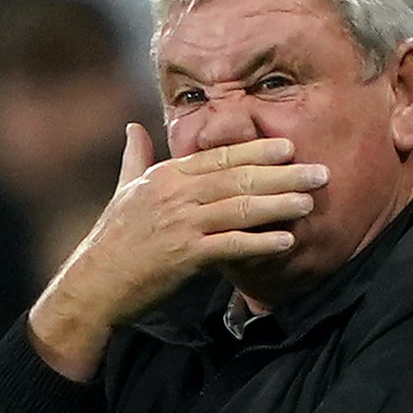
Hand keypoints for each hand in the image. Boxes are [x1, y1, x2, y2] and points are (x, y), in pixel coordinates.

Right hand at [28, 125, 325, 381]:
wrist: (93, 285)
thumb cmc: (110, 242)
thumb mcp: (122, 191)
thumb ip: (135, 158)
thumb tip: (132, 127)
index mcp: (166, 175)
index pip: (220, 157)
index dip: (257, 151)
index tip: (288, 147)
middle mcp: (176, 194)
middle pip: (238, 178)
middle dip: (283, 174)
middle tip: (319, 172)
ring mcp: (181, 224)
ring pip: (239, 208)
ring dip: (279, 204)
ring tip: (310, 202)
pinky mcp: (184, 257)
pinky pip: (231, 246)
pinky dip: (260, 242)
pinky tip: (285, 241)